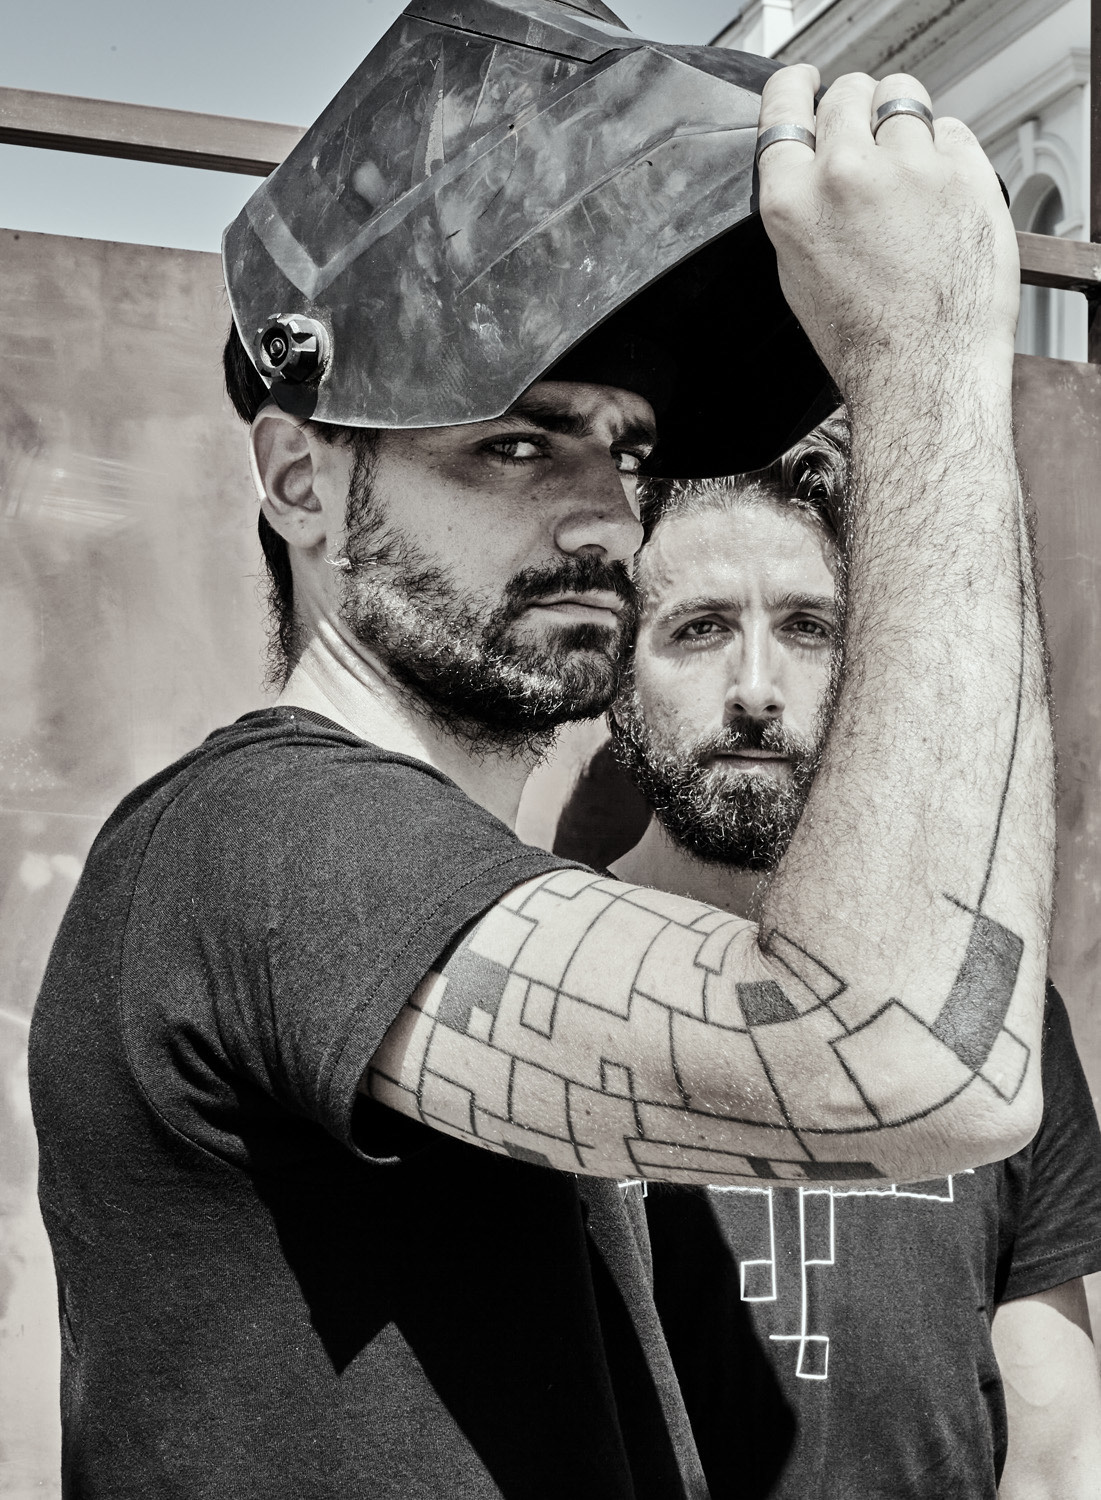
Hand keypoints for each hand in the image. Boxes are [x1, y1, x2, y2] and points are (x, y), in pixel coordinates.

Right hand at [756, 66, 1019, 411]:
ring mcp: (908, 167)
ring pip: (903, 97)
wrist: (923, 372)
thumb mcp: (797, 274)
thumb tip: (808, 163)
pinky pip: (951, 129)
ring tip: (910, 168)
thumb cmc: (863, 341)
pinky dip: (946, 151)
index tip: (807, 83)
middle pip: (848, 92)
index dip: (798, 87)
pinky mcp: (962, 170)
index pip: (784, 102)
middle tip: (870, 142)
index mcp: (792, 200)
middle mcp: (845, 173)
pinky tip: (940, 195)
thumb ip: (799, 206)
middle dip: (857, 108)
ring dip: (904, 122)